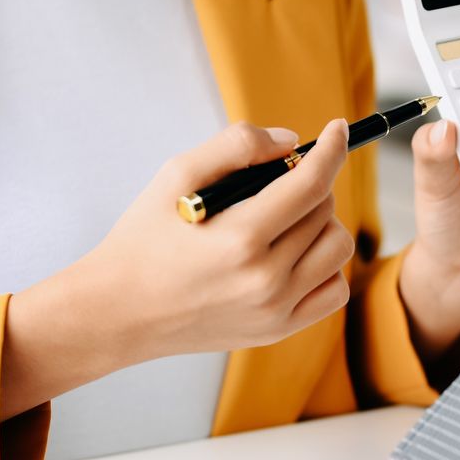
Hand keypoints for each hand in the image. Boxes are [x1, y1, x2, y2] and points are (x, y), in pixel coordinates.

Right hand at [0, 121, 354, 416]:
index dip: (332, 149)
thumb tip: (291, 141)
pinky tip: (293, 256)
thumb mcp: (175, 175)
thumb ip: (236, 146)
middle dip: (308, 185)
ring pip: (337, 248)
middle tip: (275, 185)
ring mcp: (276, 310)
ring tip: (283, 221)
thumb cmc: (145, 238)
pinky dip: (324, 266)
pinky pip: (333, 291)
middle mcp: (265, 279)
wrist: (121, 311)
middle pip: (325, 210)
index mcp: (240, 238)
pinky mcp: (278, 330)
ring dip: (320, 223)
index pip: (311, 183)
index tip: (337, 129)